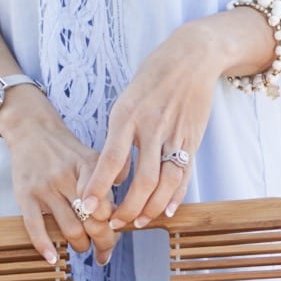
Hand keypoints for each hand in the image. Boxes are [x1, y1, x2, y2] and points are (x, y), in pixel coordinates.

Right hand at [0, 91, 118, 266]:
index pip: (108, 206)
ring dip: (81, 246)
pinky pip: (35, 227)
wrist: (32, 130)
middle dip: (103, 242)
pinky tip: (53, 259)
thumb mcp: (92, 156)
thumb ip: (110, 179)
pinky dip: (45, 246)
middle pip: (92, 221)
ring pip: (70, 228)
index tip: (116, 233)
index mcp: (88, 167)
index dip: (115, 225)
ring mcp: (45, 187)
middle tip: (104, 252)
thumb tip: (125, 210)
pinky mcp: (25, 195)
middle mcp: (67, 177)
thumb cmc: (66, 150)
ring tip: (83, 247)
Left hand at [81, 21, 226, 232]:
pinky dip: (176, 196)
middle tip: (115, 224)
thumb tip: (112, 174)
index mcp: (128, 115)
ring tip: (138, 222)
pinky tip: (166, 210)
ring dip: (151, 208)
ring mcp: (175, 134)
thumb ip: (120, 136)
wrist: (193, 57)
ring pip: (166, 183)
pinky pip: (184, 174)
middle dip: (127, 208)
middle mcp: (152, 127)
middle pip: (142, 180)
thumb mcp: (127, 99)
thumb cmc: (153, 78)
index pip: (112, 159)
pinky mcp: (193, 139)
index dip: (99, 186)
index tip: (87, 207)